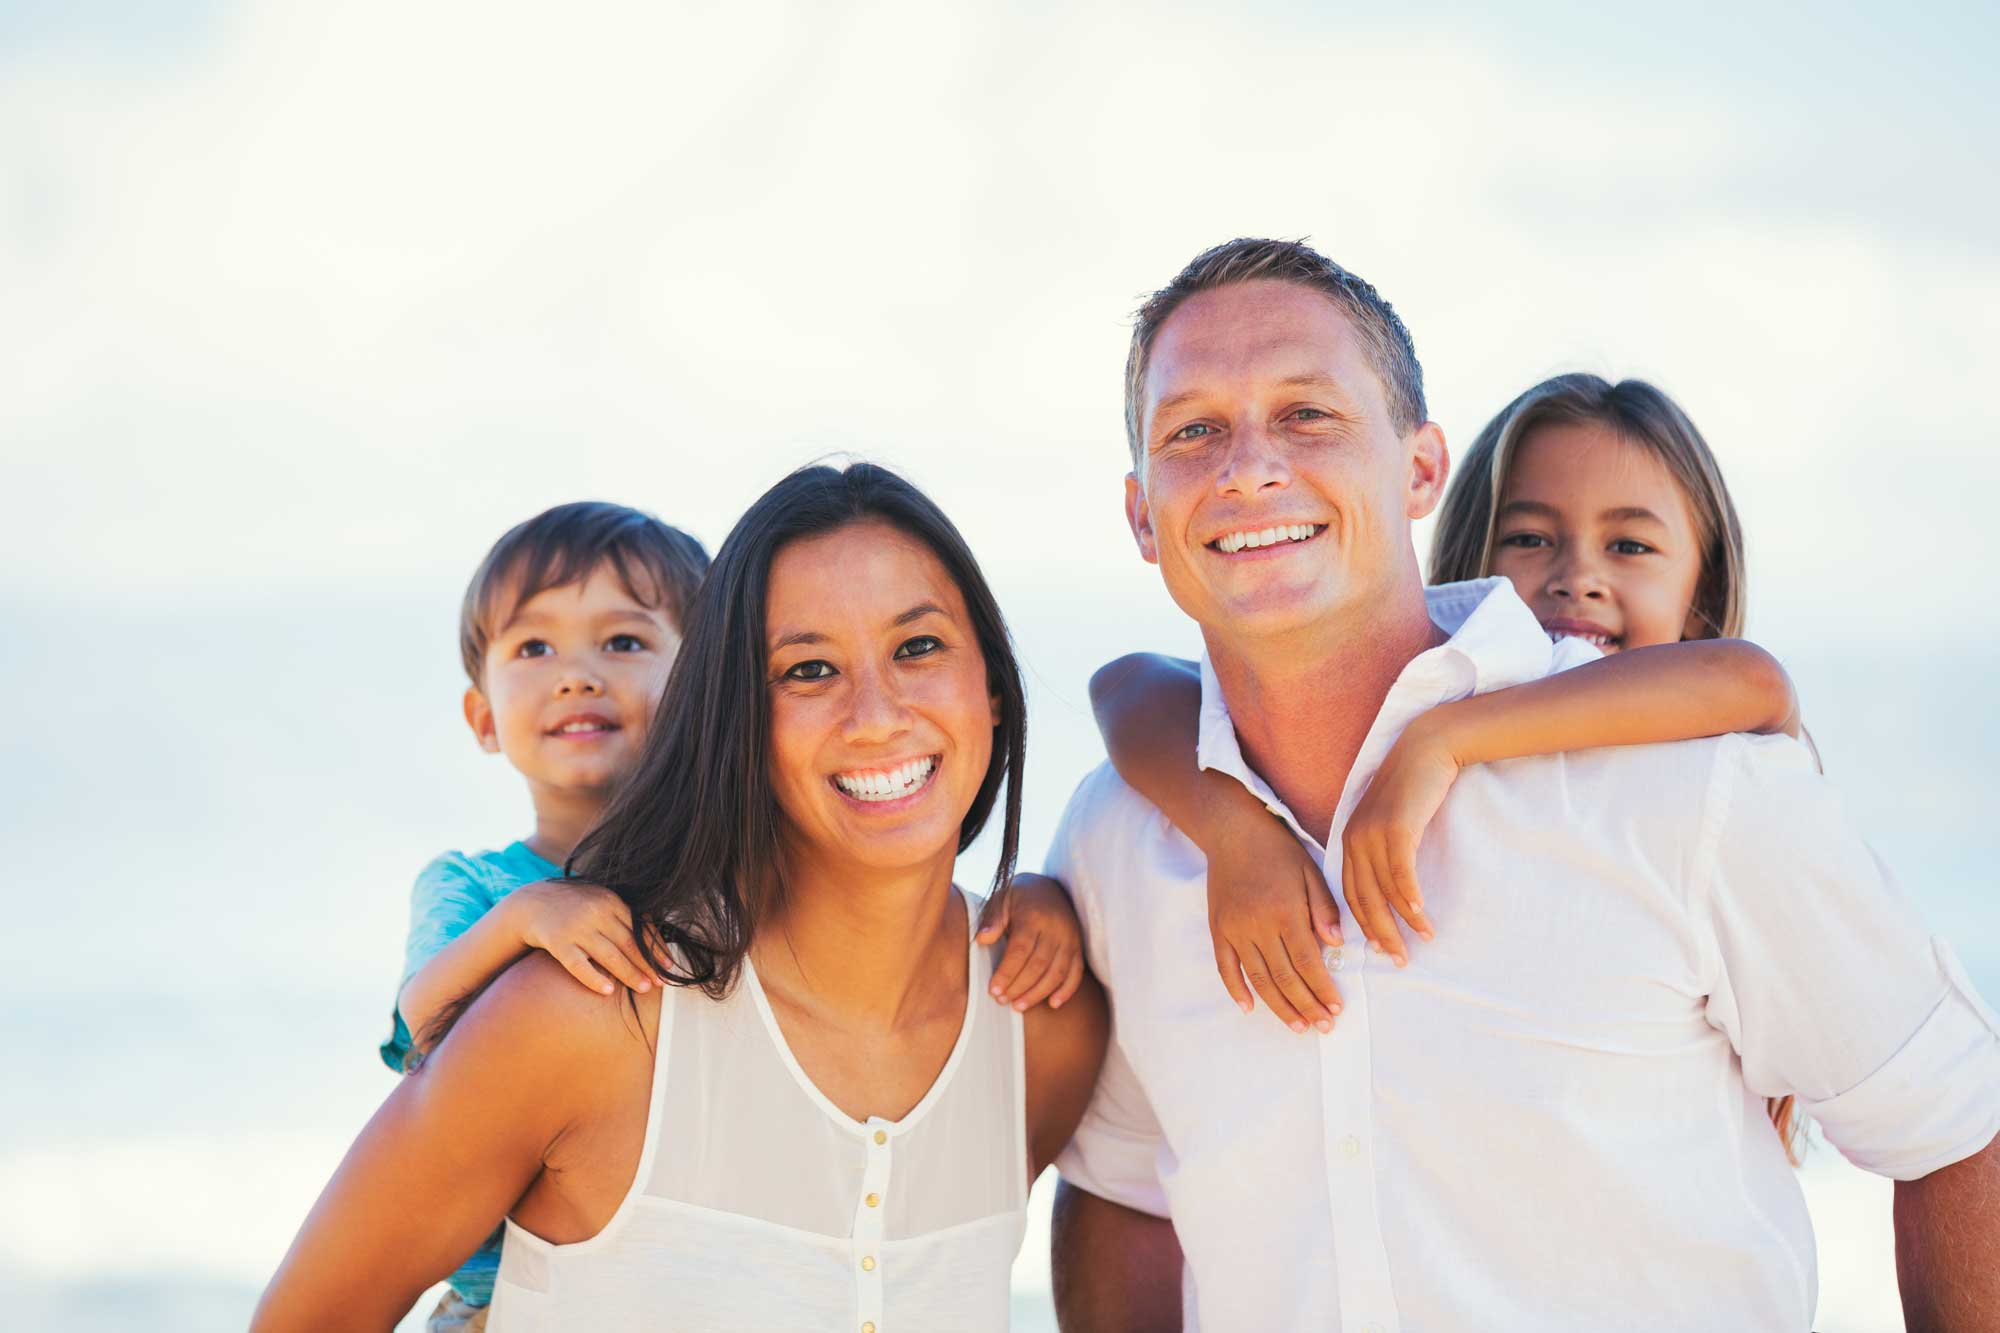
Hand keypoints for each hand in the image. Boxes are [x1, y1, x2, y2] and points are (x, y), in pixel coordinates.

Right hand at [508, 879, 662, 996]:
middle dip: (646, 964)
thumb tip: (655, 937)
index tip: (669, 966)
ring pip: (608, 955)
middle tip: (660, 983)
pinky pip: (578, 965)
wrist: (532, 903)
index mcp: (611, 901)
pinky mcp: (557, 941)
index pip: (641, 928)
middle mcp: (596, 912)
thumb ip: (623, 916)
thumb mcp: (600, 901)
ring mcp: (576, 927)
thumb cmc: (575, 906)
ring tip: (643, 988)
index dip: (656, 948)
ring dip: (628, 973)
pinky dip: (593, 978)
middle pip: (628, 943)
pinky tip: (607, 991)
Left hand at [976, 874, 1086, 1010]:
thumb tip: (982, 940)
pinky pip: (1076, 973)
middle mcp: (1056, 929)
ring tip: (1018, 1006)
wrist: (1049, 888)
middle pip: (1039, 965)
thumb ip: (992, 920)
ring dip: (1038, 993)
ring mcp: (1070, 939)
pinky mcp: (1078, 948)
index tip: (993, 990)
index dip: (1007, 973)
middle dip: (1019, 987)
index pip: (1020, 950)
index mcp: (1033, 916)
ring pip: (1057, 973)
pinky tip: (1052, 1004)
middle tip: (1002, 1001)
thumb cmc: (1018, 897)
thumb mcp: (1001, 899)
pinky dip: (1066, 990)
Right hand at [1207, 811, 1341, 1033]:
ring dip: (1278, 1007)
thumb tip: (1337, 945)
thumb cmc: (1279, 851)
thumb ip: (1324, 908)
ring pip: (1257, 978)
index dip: (1322, 989)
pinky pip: (1225, 967)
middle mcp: (1258, 925)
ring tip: (1297, 1027)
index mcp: (1286, 911)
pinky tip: (1250, 1008)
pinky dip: (1236, 990)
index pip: (1308, 962)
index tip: (1336, 1008)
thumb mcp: (1311, 872)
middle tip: (1323, 1027)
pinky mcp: (1219, 929)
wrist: (1233, 832)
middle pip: (1284, 977)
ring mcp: (1235, 929)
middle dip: (1306, 1006)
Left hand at [1340, 720, 1459, 964]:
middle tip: (1397, 960)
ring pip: (1384, 890)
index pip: (1351, 894)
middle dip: (1381, 933)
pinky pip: (1401, 873)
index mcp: (1349, 841)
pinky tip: (1422, 915)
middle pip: (1363, 899)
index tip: (1379, 949)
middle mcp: (1354, 839)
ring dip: (1404, 920)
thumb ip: (1383, 849)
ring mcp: (1373, 833)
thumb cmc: (1413, 787)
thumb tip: (1389, 888)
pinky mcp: (1396, 828)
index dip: (1365, 925)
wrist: (1427, 748)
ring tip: (1422, 939)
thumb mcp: (1390, 820)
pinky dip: (1410, 898)